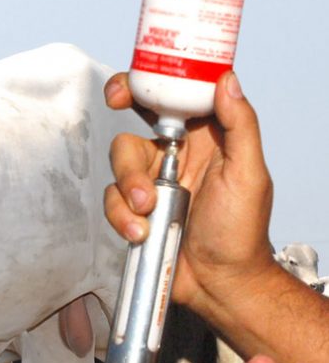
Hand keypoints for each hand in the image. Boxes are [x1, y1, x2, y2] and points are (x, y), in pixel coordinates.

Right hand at [102, 72, 278, 316]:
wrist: (220, 282)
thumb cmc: (241, 232)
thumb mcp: (249, 173)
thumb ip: (240, 124)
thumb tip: (226, 80)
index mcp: (205, 139)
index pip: (171, 100)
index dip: (143, 88)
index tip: (124, 90)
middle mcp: (174, 158)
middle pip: (132, 135)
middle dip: (128, 155)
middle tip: (129, 175)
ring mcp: (151, 186)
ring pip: (118, 170)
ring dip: (128, 189)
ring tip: (148, 211)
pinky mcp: (133, 213)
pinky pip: (112, 203)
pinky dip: (122, 217)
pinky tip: (142, 231)